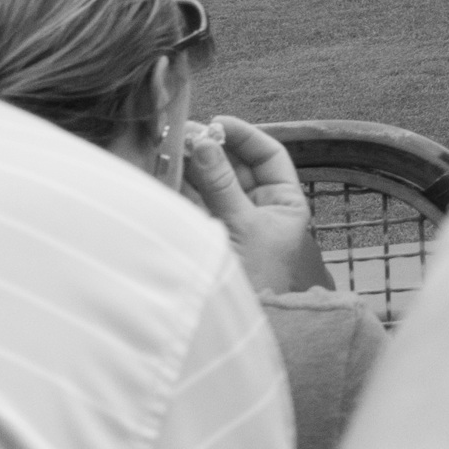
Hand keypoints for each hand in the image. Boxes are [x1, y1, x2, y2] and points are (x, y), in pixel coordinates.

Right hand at [180, 116, 329, 296]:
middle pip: (234, 166)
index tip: (217, 122)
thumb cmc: (254, 278)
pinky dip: (178, 185)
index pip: (269, 156)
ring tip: (169, 146)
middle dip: (211, 148)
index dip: (245, 136)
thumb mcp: (242, 225)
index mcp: (284, 203)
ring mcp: (229, 220)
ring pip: (209, 182)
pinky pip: (191, 201)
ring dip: (191, 164)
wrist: (235, 325)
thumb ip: (219, 184)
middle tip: (184, 134)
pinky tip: (164, 169)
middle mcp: (259, 208)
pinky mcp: (203, 231)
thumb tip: (203, 141)